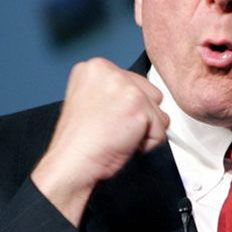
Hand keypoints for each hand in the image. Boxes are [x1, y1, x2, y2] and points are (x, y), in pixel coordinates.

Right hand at [31, 57, 168, 225]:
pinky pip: (161, 129)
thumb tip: (140, 95)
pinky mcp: (139, 107)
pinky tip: (125, 144)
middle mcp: (112, 71)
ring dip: (145, 129)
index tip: (111, 119)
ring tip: (119, 136)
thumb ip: (113, 91)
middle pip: (151, 93)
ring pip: (158, 110)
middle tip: (115, 129)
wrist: (70, 164)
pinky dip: (148, 144)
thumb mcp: (90, 100)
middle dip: (139, 115)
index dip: (128, 107)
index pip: (135, 82)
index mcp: (95, 67)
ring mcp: (127, 88)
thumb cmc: (78, 142)